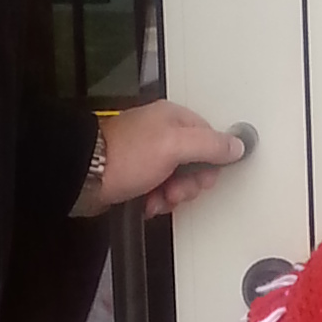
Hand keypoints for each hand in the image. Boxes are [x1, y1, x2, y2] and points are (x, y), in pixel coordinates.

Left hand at [83, 104, 250, 215]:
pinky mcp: (138, 176)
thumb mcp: (174, 146)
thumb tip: (237, 145)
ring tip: (158, 197)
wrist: (85, 178)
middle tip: (176, 188)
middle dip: (189, 183)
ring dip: (172, 196)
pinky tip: (147, 203)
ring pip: (179, 181)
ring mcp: (150, 156)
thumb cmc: (123, 156)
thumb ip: (210, 145)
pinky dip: (157, 201)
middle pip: (196, 163)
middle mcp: (162, 135)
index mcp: (173, 118)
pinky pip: (161, 191)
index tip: (204, 176)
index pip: (210, 138)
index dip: (212, 162)